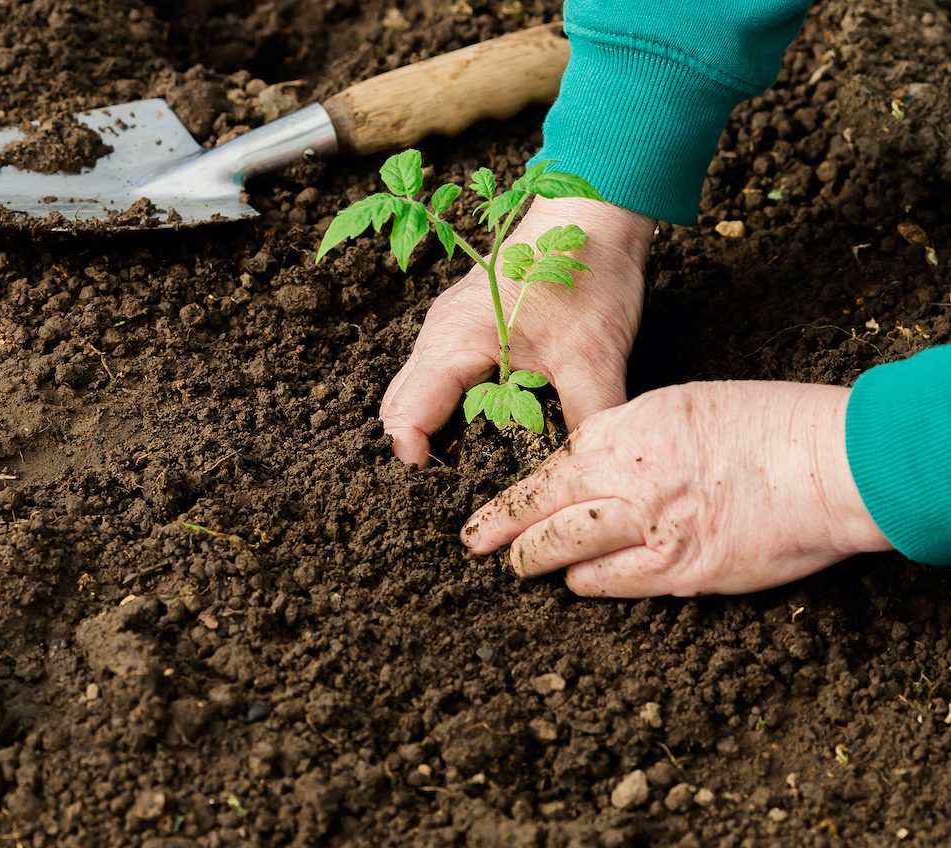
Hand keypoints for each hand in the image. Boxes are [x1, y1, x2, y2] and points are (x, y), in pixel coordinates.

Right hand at [379, 195, 655, 466]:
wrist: (594, 208)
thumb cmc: (586, 272)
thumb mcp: (595, 358)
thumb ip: (587, 421)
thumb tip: (584, 472)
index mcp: (455, 341)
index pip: (407, 415)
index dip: (414, 457)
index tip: (440, 492)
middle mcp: (439, 333)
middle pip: (399, 405)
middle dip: (416, 447)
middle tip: (452, 487)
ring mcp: (447, 325)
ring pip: (415, 389)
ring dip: (431, 426)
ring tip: (465, 466)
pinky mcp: (465, 323)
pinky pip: (436, 373)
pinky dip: (446, 404)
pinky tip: (483, 427)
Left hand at [460, 381, 893, 596]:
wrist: (830, 463)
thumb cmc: (770, 425)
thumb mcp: (686, 405)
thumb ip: (634, 433)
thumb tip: (599, 459)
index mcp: (626, 429)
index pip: (552, 464)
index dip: (517, 488)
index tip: (492, 501)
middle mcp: (626, 476)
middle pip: (541, 507)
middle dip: (501, 528)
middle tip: (475, 543)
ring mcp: (649, 526)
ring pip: (565, 547)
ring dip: (536, 559)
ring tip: (518, 567)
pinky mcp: (678, 568)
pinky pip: (613, 581)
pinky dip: (589, 584)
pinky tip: (578, 584)